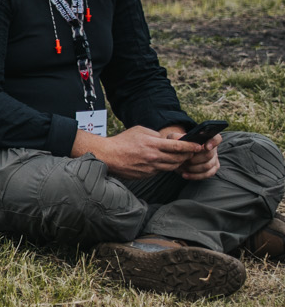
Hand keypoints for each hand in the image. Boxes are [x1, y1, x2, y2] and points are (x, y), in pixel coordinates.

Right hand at [76, 124, 205, 177]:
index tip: (198, 146)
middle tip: (191, 153)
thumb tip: (168, 139)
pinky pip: (160, 171)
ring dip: (178, 163)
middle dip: (187, 156)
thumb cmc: (123, 141)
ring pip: (172, 167)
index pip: (178, 146)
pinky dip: (164, 167)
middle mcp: (153, 157)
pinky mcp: (146, 175)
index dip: (190, 146)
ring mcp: (150, 168)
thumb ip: (156, 135)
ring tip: (178, 158)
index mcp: (153, 144)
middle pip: (178, 159)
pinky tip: (162, 162)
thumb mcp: (140, 130)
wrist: (108, 155)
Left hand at [163, 126, 222, 180]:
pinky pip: (207, 174)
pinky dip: (195, 175)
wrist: (178, 155)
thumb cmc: (177, 146)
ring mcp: (214, 159)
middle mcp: (212, 148)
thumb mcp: (174, 139)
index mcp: (206, 138)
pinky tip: (185, 174)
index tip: (206, 147)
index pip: (216, 138)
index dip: (213, 142)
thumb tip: (180, 140)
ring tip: (182, 167)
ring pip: (207, 165)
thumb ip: (176, 137)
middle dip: (194, 159)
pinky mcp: (212, 169)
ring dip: (193, 168)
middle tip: (184, 160)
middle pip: (209, 155)